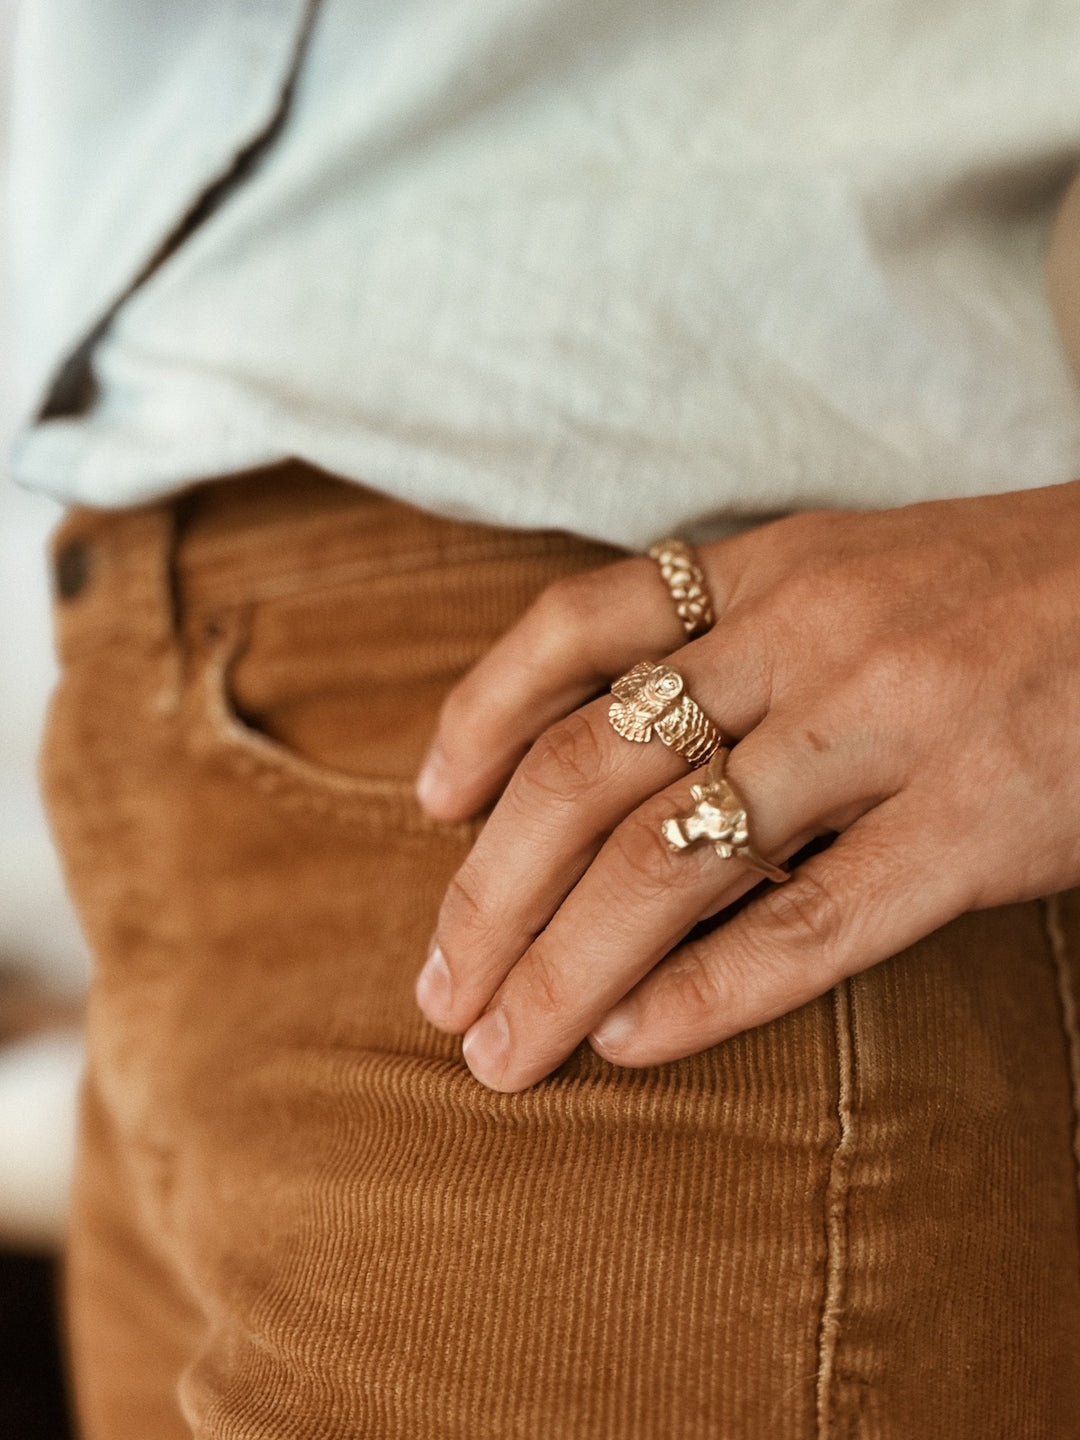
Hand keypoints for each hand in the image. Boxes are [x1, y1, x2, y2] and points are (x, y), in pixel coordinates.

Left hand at [413, 482, 1079, 1090]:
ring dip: (561, 967)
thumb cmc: (1019, 593)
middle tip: (440, 990)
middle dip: (489, 892)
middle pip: (587, 771)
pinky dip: (704, 994)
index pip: (573, 630)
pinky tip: (632, 1045)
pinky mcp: (980, 821)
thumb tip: (626, 746)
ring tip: (502, 1048)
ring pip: (669, 858)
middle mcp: (809, 637)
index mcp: (775, 569)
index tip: (427, 806)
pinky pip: (811, 924)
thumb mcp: (863, 571)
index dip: (479, 720)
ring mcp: (890, 726)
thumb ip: (746, 637)